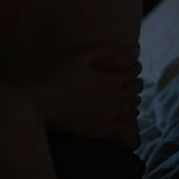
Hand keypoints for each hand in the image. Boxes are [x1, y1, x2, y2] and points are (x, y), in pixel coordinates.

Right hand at [24, 44, 142, 147]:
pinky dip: (130, 118)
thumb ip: (104, 50)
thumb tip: (125, 48)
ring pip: (131, 107)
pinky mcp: (98, 129)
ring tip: (133, 93)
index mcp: (110, 82)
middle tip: (134, 77)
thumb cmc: (58, 75)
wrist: (42, 103)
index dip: (135, 66)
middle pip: (134, 90)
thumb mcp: (80, 56)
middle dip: (136, 81)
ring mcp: (107, 117)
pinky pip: (122, 126)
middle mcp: (113, 101)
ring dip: (134, 98)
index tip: (134, 63)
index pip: (132, 72)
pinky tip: (130, 115)